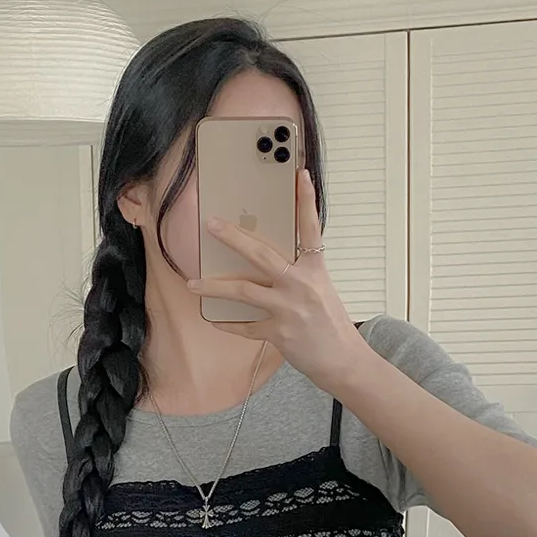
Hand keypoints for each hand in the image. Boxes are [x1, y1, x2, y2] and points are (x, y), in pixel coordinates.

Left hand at [186, 164, 364, 397]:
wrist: (343, 360)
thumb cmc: (332, 323)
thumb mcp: (321, 288)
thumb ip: (299, 272)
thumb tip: (268, 260)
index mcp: (315, 270)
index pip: (311, 228)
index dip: (306, 201)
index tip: (301, 175)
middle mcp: (301, 285)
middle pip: (261, 255)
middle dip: (233, 237)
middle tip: (212, 224)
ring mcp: (288, 309)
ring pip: (243, 291)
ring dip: (214, 287)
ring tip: (192, 284)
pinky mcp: (278, 333)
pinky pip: (245, 326)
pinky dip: (228, 323)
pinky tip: (214, 319)